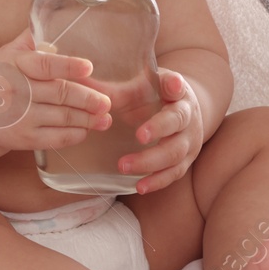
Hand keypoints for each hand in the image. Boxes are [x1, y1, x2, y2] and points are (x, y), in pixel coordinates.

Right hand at [0, 26, 112, 152]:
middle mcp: (19, 92)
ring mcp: (22, 117)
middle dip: (87, 99)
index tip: (88, 67)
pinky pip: (56, 138)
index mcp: (18, 65)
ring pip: (62, 118)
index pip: (45, 65)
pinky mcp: (25, 139)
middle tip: (105, 102)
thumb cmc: (0, 77)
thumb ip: (31, 38)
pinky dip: (75, 134)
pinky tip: (86, 129)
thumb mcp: (9, 52)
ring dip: (87, 119)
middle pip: (60, 94)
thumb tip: (51, 17)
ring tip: (104, 117)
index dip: (68, 66)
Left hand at [119, 68, 202, 194]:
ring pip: (175, 152)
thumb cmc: (156, 97)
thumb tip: (79, 83)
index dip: (174, 85)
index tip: (171, 85)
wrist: (183, 111)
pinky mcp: (186, 160)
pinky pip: (175, 173)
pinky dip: (158, 181)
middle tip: (139, 136)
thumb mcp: (140, 88)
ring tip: (124, 166)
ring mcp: (189, 139)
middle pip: (177, 121)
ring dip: (151, 161)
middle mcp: (188, 115)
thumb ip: (114, 90)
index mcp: (176, 91)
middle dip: (159, 128)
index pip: (177, 85)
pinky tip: (140, 186)